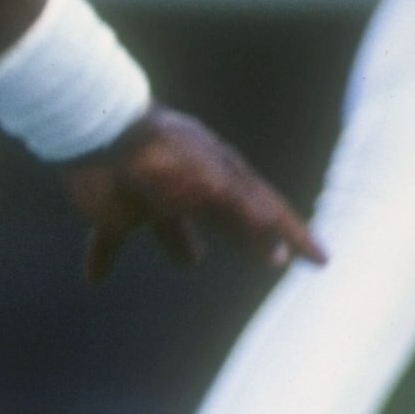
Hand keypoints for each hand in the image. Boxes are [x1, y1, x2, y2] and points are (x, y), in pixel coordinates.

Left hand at [61, 106, 327, 285]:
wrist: (100, 134)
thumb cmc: (162, 158)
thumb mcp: (212, 185)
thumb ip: (245, 214)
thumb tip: (279, 252)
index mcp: (222, 175)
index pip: (267, 210)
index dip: (295, 235)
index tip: (321, 259)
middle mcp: (190, 186)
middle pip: (226, 218)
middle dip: (249, 238)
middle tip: (274, 259)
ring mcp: (151, 198)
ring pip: (171, 226)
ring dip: (181, 245)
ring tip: (189, 263)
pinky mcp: (111, 209)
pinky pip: (109, 238)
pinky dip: (102, 257)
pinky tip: (93, 279)